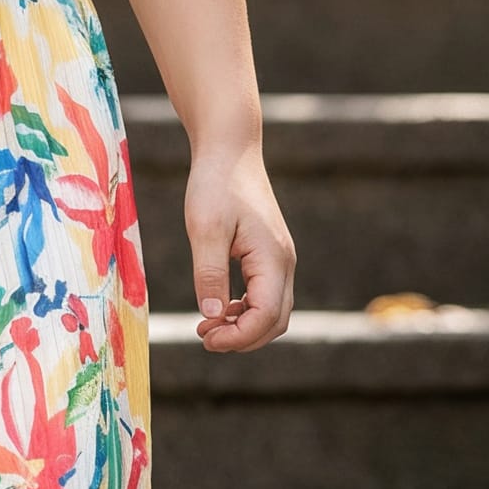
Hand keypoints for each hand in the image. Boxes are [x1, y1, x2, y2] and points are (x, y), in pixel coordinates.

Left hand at [184, 145, 295, 352]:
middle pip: (276, 321)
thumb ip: (211, 274)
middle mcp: (283, 262)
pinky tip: (219, 305)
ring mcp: (279, 258)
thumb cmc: (216, 184)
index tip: (206, 338)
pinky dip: (246, 308)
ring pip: (273, 310)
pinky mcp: (269, 253)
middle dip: (243, 337)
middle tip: (205, 336)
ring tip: (208, 324)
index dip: (238, 337)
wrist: (230, 150)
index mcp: (272, 259)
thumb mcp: (205, 229)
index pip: (266, 316)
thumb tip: (212, 315)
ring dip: (244, 325)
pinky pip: (266, 293)